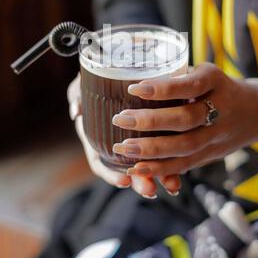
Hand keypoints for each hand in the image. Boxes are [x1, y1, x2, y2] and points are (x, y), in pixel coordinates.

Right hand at [67, 74, 180, 197]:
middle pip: (127, 168)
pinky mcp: (157, 129)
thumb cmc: (96, 79)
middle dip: (140, 181)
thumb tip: (77, 111)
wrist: (118, 66)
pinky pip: (165, 149)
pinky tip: (181, 171)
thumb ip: (77, 95)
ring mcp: (136, 139)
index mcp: (96, 135)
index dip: (111, 174)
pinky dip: (173, 161)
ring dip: (160, 175)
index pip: (100, 162)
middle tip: (150, 190)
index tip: (124, 180)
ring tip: (171, 185)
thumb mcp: (83, 85)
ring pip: (149, 162)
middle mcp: (116, 142)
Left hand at [112, 63, 257, 176]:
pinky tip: (136, 167)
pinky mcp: (210, 154)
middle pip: (186, 119)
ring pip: (185, 146)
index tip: (133, 88)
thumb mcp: (203, 72)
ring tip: (123, 147)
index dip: (162, 89)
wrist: (254, 111)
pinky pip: (185, 164)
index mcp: (215, 81)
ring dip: (151, 150)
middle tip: (120, 119)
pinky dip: (160, 168)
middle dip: (150, 122)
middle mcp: (219, 108)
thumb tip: (131, 77)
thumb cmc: (216, 86)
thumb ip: (177, 77)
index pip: (189, 85)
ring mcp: (216, 135)